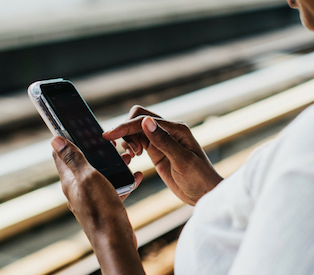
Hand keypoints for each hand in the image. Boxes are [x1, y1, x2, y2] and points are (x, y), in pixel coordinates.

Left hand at [51, 136, 144, 274]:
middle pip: (85, 162)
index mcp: (70, 180)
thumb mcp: (87, 177)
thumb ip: (73, 158)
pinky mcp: (106, 205)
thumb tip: (54, 139)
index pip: (62, 154)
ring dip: (114, 163)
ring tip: (128, 156)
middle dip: (97, 150)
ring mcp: (92, 197)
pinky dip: (124, 179)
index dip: (67, 139)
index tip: (78, 126)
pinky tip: (135, 175)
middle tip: (112, 141)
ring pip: (102, 173)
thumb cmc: (100, 208)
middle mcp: (78, 188)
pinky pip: (115, 187)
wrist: (116, 240)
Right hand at [103, 106, 222, 205]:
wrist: (205, 194)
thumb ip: (163, 141)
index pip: (144, 120)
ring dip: (128, 139)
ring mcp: (161, 141)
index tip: (108, 136)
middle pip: (138, 118)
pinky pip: (138, 142)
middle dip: (126, 130)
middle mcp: (168, 131)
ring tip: (133, 156)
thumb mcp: (182, 161)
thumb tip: (146, 122)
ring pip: (136, 129)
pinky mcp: (157, 151)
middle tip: (131, 152)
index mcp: (176, 128)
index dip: (125, 126)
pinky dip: (130, 146)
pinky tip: (132, 158)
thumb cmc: (199, 178)